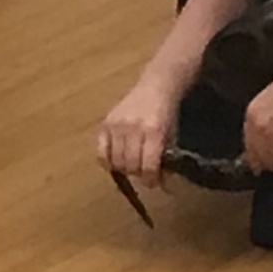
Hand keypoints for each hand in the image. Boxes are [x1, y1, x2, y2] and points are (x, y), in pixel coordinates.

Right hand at [96, 73, 180, 187]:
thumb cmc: (166, 113)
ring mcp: (117, 124)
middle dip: (138, 174)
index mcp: (154, 130)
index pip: (148, 165)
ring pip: (115, 161)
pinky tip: (116, 160)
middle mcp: (133, 127)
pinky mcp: (105, 123)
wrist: (156, 85)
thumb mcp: (172, 135)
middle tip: (143, 172)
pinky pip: (101, 153)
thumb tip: (162, 185)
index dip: (151, 179)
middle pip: (130, 165)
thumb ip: (165, 159)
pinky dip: (108, 161)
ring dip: (124, 169)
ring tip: (132, 164)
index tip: (153, 182)